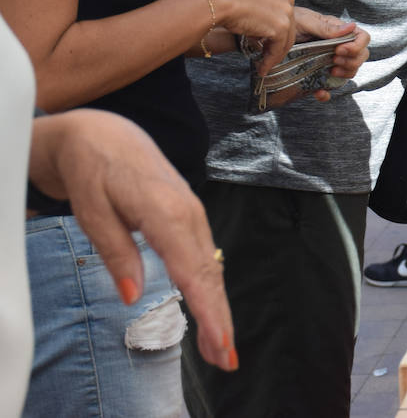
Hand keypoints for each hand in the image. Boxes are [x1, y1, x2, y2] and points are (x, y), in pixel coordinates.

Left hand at [29, 110, 236, 371]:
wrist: (107, 133)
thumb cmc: (95, 170)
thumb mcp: (92, 213)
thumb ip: (116, 254)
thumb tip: (132, 297)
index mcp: (167, 213)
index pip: (193, 272)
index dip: (208, 310)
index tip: (220, 342)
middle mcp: (190, 214)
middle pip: (210, 275)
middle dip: (220, 320)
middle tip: (226, 360)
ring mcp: (194, 213)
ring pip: (211, 268)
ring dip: (217, 308)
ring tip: (219, 347)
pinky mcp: (191, 216)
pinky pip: (205, 257)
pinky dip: (209, 288)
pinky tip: (209, 309)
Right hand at [199, 0, 295, 76]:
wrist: (218, 0)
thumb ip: (257, 5)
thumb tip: (255, 19)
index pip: (282, 15)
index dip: (274, 31)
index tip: (266, 42)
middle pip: (287, 28)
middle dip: (276, 45)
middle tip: (266, 57)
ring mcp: (285, 13)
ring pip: (284, 41)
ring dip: (273, 56)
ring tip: (263, 66)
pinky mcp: (280, 27)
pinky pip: (277, 49)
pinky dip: (270, 61)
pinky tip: (262, 68)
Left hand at [265, 8, 370, 107]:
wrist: (272, 34)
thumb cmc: (290, 22)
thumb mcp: (306, 22)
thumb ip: (327, 28)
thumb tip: (351, 27)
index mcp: (339, 31)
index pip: (363, 38)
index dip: (357, 46)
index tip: (339, 50)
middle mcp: (339, 46)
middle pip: (361, 56)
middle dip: (351, 61)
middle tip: (333, 61)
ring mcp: (330, 61)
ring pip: (351, 71)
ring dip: (344, 74)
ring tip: (330, 71)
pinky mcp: (318, 74)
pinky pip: (329, 87)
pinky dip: (326, 93)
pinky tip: (318, 92)